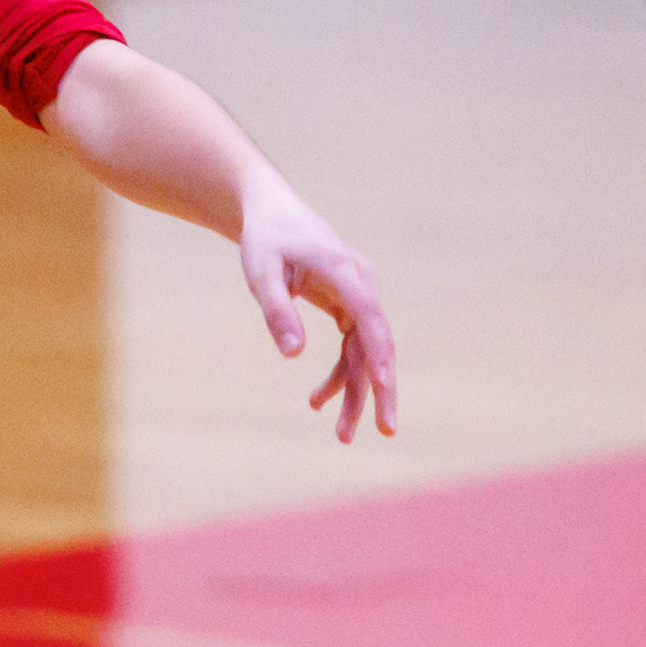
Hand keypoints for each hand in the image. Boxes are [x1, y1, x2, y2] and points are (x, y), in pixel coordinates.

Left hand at [239, 185, 398, 443]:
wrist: (270, 210)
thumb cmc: (265, 238)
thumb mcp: (260, 271)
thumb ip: (276, 310)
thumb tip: (293, 354)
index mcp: (343, 270)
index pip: (369, 318)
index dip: (379, 354)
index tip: (385, 386)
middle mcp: (362, 283)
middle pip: (377, 343)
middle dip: (380, 390)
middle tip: (385, 432)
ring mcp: (360, 295)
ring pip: (365, 352)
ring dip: (356, 392)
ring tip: (342, 436)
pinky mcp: (350, 304)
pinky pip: (352, 346)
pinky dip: (340, 374)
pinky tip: (318, 401)